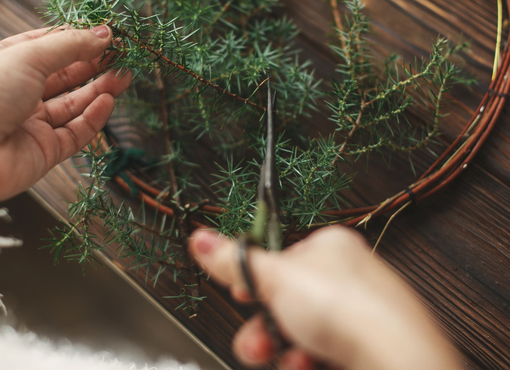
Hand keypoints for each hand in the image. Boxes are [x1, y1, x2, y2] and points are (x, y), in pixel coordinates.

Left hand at [0, 26, 131, 202]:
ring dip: (101, 90)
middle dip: (95, 65)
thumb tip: (104, 33)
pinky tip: (108, 102)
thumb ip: (71, 44)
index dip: (79, 40)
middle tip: (123, 57)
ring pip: (74, 104)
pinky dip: (94, 117)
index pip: (49, 47)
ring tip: (124, 76)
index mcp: (6, 64)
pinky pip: (75, 132)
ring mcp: (31, 123)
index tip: (107, 35)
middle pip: (66, 76)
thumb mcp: (27, 56)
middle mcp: (19, 93)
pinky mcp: (44, 151)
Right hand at [189, 227, 462, 369]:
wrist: (396, 361)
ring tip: (287, 359)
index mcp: (330, 246)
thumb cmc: (347, 310)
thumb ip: (235, 262)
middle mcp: (348, 277)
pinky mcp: (366, 346)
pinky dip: (310, 362)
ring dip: (285, 349)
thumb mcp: (275, 279)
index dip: (257, 280)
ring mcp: (359, 314)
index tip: (241, 294)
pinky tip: (308, 367)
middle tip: (256, 341)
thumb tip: (201, 239)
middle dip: (265, 326)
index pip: (282, 258)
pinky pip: (326, 351)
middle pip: (290, 300)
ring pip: (305, 331)